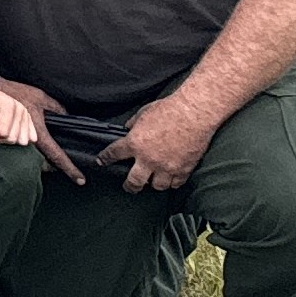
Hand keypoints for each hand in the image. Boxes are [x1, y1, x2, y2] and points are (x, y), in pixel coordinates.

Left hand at [0, 69, 39, 149]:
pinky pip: (30, 138)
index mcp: (7, 106)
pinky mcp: (27, 120)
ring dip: (6, 138)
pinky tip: (6, 129)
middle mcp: (20, 110)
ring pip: (21, 141)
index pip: (4, 134)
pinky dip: (16, 137)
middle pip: (13, 139)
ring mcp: (25, 115)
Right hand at [0, 80, 79, 181]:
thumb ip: (56, 107)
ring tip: (49, 160)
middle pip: (43, 163)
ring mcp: (17, 141)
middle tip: (63, 168)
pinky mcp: (8, 138)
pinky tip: (31, 145)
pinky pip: (23, 150)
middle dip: (52, 167)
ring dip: (40, 161)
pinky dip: (29, 151)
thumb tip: (67, 115)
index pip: (56, 155)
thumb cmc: (14, 92)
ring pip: (32, 159)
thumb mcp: (40, 96)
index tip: (80, 179)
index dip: (69, 168)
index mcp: (38, 133)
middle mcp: (27, 141)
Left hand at [102, 89, 218, 191]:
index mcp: (135, 143)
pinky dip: (172, 182)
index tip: (101, 162)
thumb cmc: (169, 110)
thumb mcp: (143, 113)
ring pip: (157, 186)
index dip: (105, 159)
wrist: (194, 113)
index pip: (114, 154)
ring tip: (153, 181)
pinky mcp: (184, 169)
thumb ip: (133, 124)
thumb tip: (128, 128)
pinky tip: (170, 179)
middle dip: (130, 186)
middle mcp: (149, 159)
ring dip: (154, 184)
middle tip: (129, 187)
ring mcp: (167, 166)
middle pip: (134, 181)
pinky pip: (176, 183)